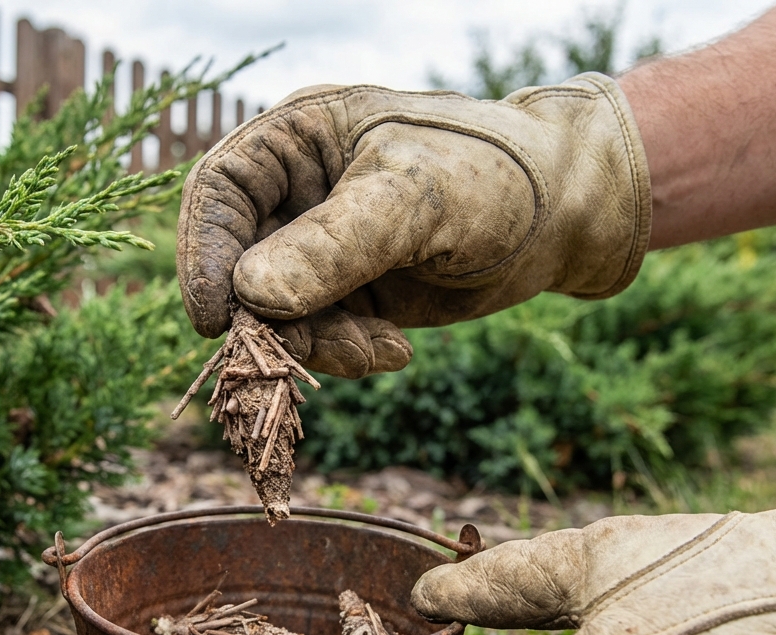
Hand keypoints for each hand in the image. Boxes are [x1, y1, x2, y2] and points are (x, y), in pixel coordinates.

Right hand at [176, 75, 650, 377]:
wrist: (569, 211)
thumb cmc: (494, 173)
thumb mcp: (416, 198)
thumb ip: (335, 244)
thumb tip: (252, 295)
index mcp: (300, 139)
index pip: (222, 189)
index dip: (205, 252)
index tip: (215, 316)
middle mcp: (300, 194)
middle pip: (240, 262)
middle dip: (269, 317)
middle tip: (301, 353)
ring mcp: (323, 249)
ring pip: (279, 314)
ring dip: (317, 345)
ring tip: (378, 351)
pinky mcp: (352, 295)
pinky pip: (321, 338)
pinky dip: (348, 354)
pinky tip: (397, 351)